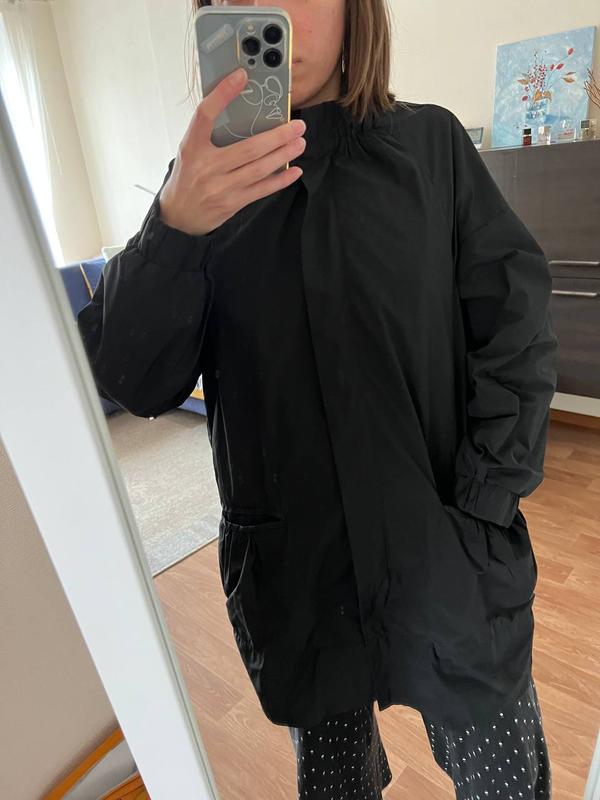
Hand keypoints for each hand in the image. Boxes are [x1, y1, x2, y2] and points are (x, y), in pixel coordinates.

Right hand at [158, 67, 306, 234]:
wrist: (178, 215)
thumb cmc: (188, 176)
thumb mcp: (190, 151)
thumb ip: (210, 134)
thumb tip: (244, 114)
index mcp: (192, 147)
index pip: (205, 115)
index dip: (222, 93)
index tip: (241, 76)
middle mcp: (207, 167)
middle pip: (248, 148)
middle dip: (278, 136)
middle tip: (297, 125)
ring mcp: (221, 187)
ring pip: (259, 169)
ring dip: (284, 155)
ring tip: (300, 143)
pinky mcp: (232, 203)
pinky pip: (262, 190)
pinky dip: (280, 180)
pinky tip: (294, 170)